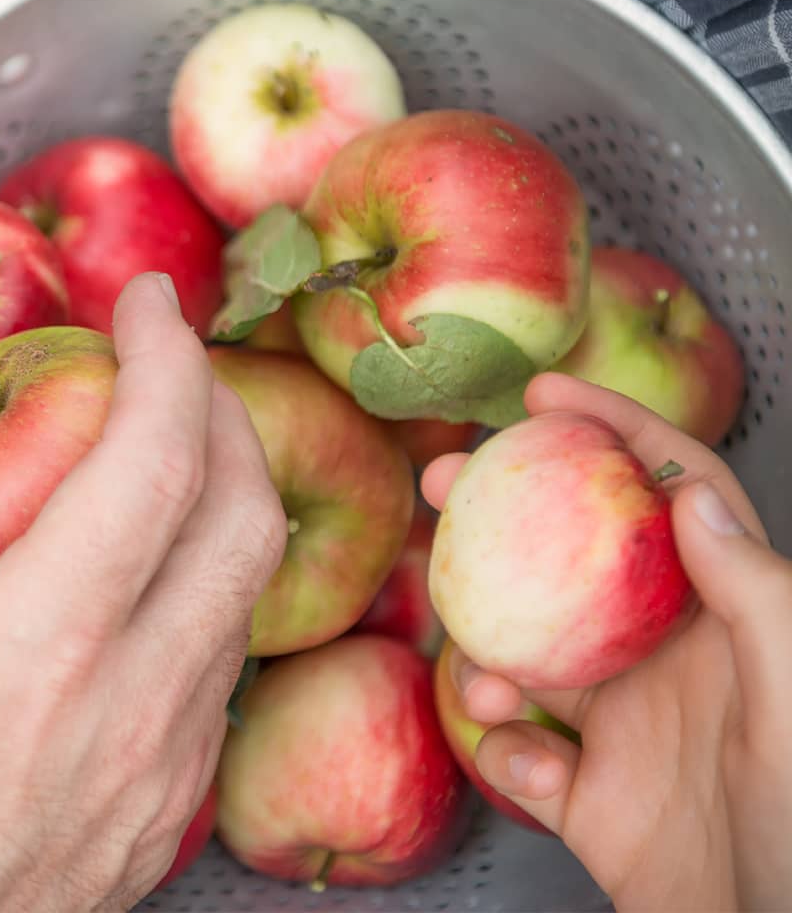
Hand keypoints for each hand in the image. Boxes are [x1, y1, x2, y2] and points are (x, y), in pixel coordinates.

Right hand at [0, 273, 284, 910]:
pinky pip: (216, 665)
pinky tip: (129, 573)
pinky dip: (200, 580)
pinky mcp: (162, 816)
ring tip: (154, 447)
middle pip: (247, 517)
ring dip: (221, 494)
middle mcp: (134, 710)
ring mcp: (165, 773)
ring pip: (248, 594)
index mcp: (37, 657)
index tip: (147, 300)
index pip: (153, 461)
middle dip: (223, 407)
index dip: (164, 355)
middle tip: (166, 358)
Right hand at [425, 373, 791, 911]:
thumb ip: (755, 595)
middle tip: (441, 482)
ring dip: (489, 654)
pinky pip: (522, 753)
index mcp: (731, 623)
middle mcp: (674, 663)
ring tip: (487, 683)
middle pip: (574, 559)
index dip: (614, 434)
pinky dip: (508, 753)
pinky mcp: (593, 799)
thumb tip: (690, 492)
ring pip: (529, 653)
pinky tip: (535, 769)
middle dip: (507, 515)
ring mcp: (628, 731)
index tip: (542, 397)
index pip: (672, 498)